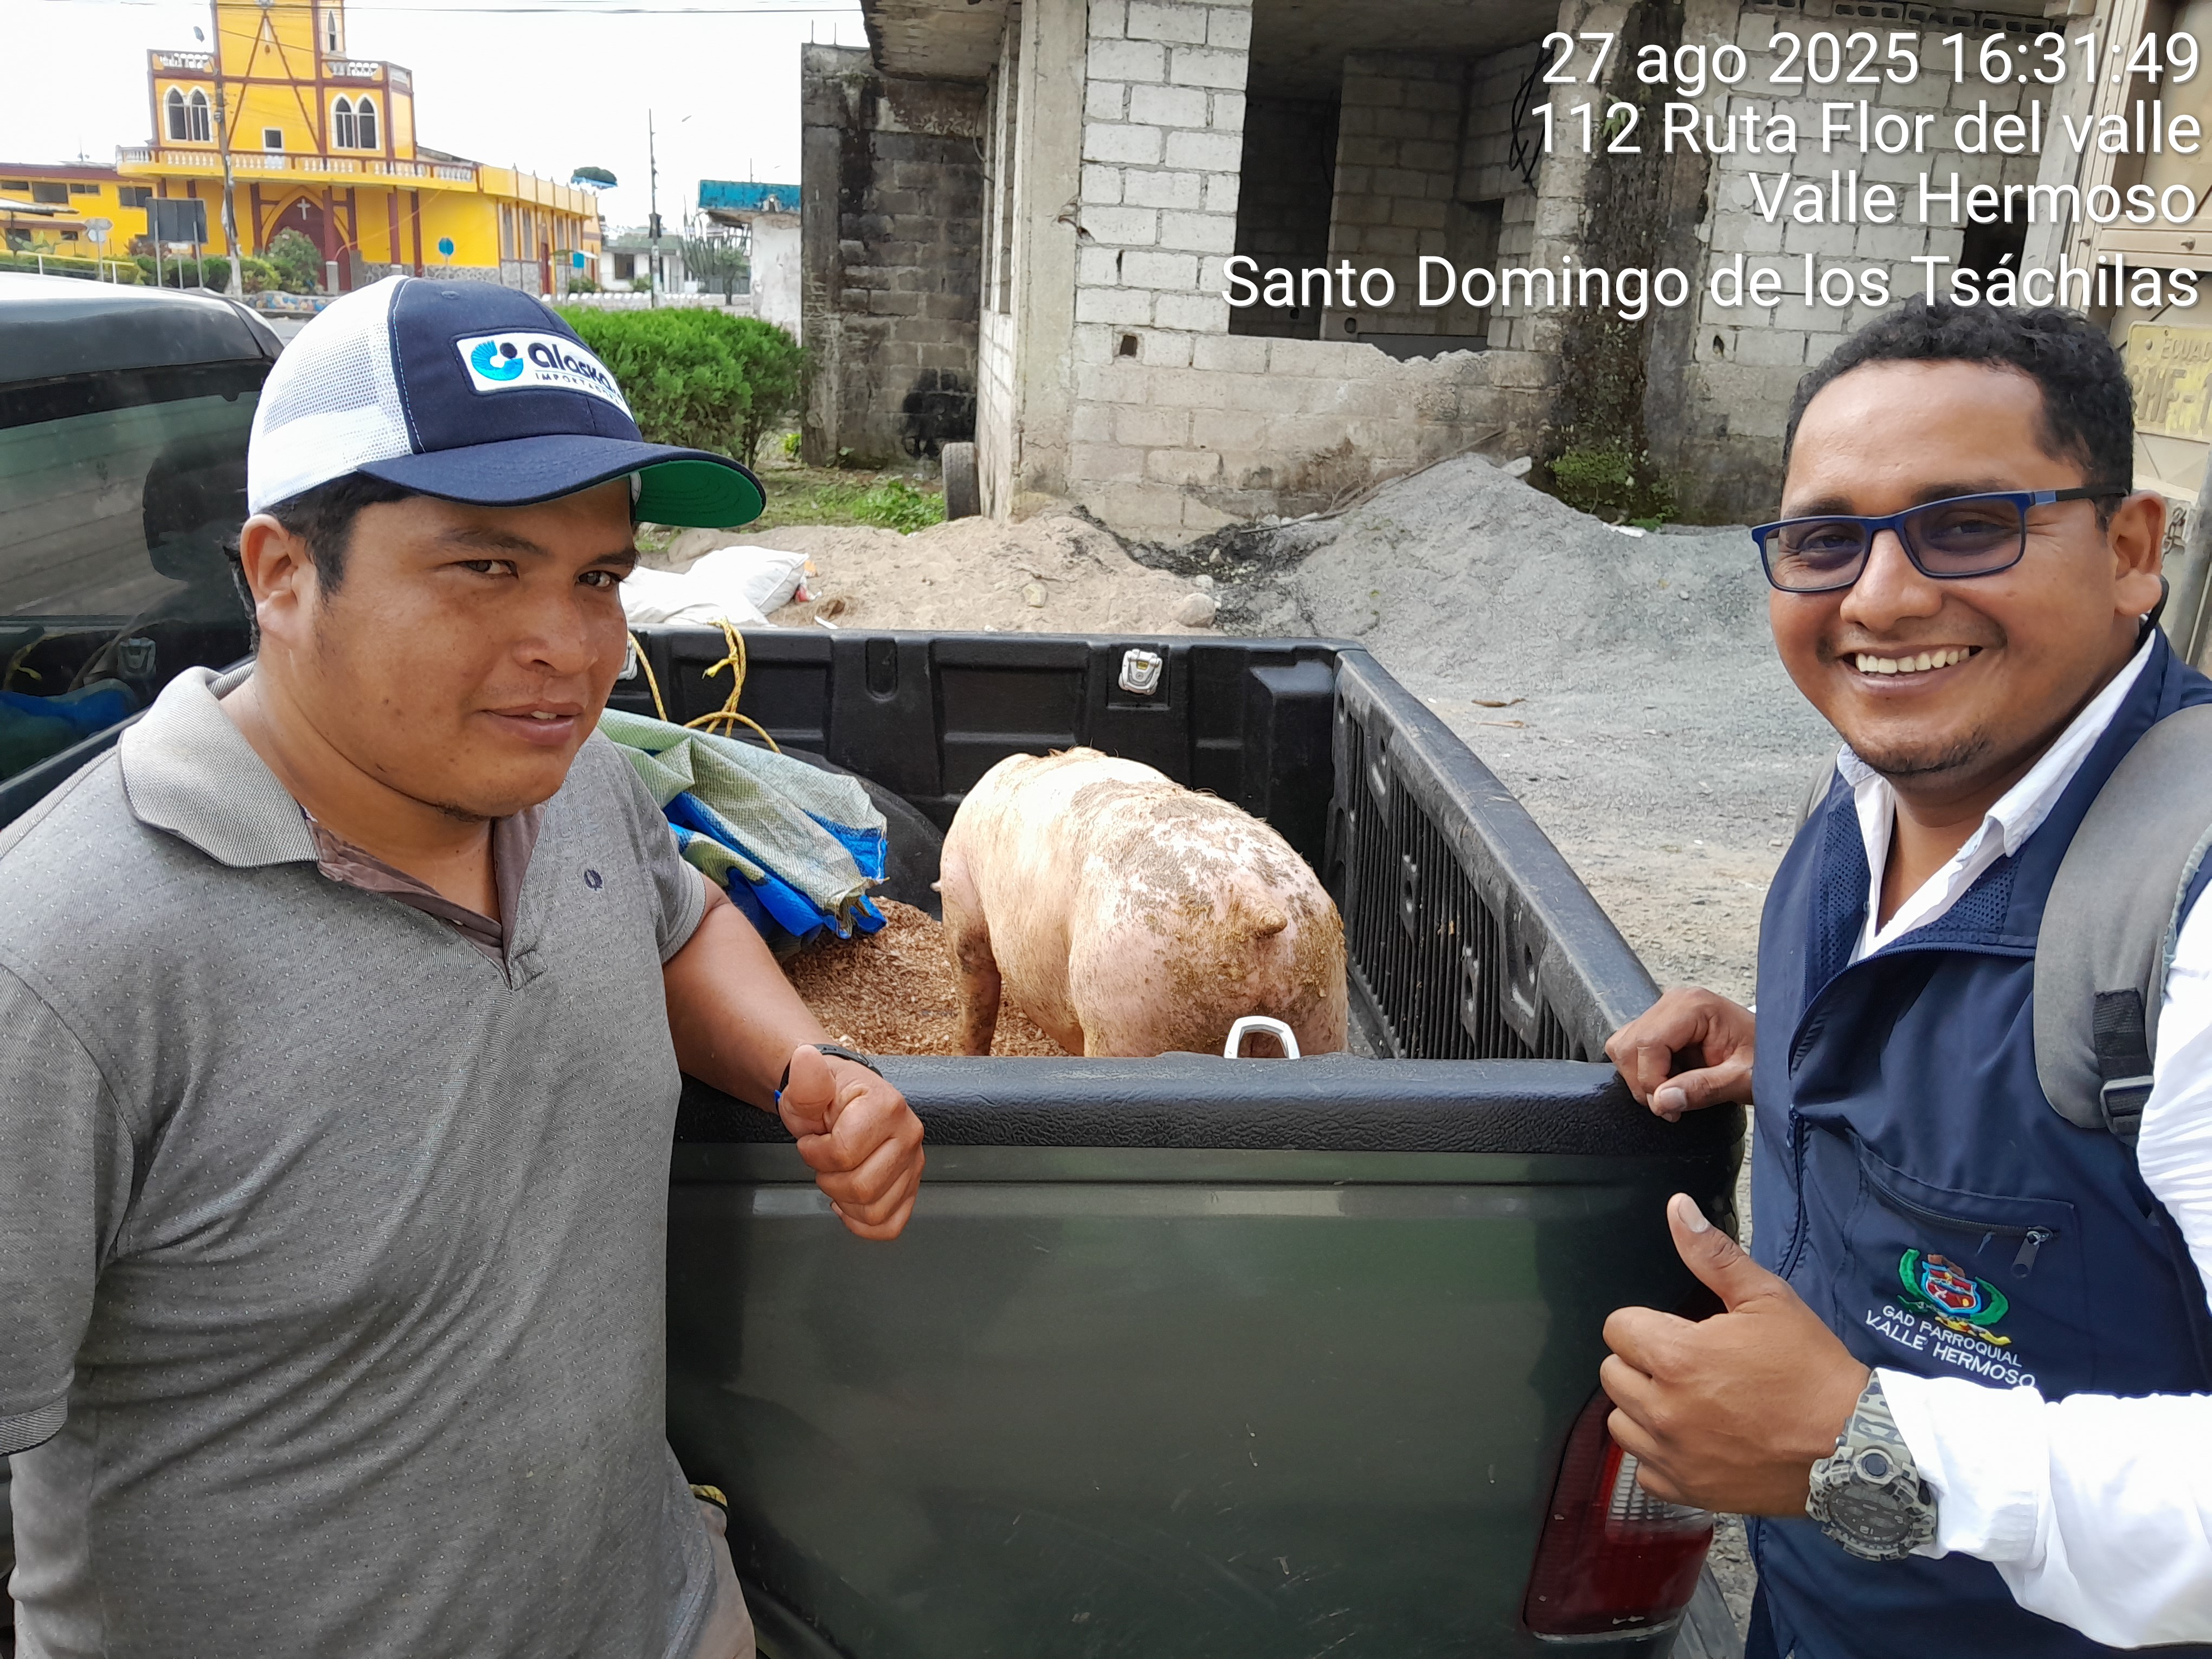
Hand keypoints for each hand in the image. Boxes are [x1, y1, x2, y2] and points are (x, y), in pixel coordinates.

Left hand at [777, 1046, 925, 1240]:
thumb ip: (806, 1081)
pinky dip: (863, 1222)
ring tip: (839, 1175)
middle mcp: (910, 1135)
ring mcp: (915, 1164)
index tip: (812, 1139)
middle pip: (863, 1188)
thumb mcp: (807, 1089)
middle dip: (829, 1179)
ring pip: (875, 1211)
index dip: (815, 1154)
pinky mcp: (912, 1187)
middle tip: (825, 1160)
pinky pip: (889, 1225)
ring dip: (845, 1201)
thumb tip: (805, 1057)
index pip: (844, 1154)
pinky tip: (850, 1201)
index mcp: (887, 1106)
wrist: (839, 1104)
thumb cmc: (824, 1099)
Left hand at [1601, 1194, 1868, 1514]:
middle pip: (1612, 1374)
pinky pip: (1645, 1470)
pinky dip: (1660, 1455)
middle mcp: (1663, 1410)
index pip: (1617, 1328)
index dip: (1645, 1324)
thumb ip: (1713, 1254)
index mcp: (1676, 1357)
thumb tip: (1677, 1208)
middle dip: (1641, 1363)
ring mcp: (1673, 1455)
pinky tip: (1692, 1440)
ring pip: (1620, 1423)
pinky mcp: (1688, 1490)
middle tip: (1686, 1365)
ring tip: (1685, 1401)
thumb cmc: (1811, 1369)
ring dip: (1642, 1409)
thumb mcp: (1768, 1299)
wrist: (1854, 1446)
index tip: (1677, 1331)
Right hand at [1605, 988, 1756, 1119]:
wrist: (1779, 1051)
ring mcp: (1665, 1011)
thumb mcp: (1743, 1079)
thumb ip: (1704, 1089)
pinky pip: (1631, 1048)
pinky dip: (1643, 1071)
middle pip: (1628, 1044)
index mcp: (1694, 1006)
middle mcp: (1674, 1001)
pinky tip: (1670, 1080)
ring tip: (1672, 1093)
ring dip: (1640, 1078)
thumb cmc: (1769, 1059)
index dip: (1652, 1081)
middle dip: (1644, 1082)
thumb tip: (1662, 1101)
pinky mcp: (1661, 1024)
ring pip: (1623, 1046)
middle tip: (1672, 1105)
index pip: (1647, 1043)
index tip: (1670, 1107)